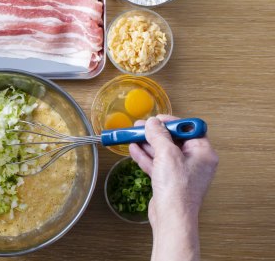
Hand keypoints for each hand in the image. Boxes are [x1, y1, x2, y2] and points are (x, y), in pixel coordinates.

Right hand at [129, 115, 217, 260]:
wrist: (171, 217)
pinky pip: (157, 163)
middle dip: (155, 133)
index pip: (189, 129)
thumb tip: (153, 123)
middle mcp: (195, 161)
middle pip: (174, 140)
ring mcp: (181, 172)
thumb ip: (159, 135)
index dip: (173, 122)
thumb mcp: (167, 154)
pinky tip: (134, 149)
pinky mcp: (169, 181)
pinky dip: (146, 156)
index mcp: (203, 152)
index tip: (157, 119)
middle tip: (141, 126)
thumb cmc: (178, 190)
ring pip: (163, 152)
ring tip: (133, 135)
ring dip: (148, 143)